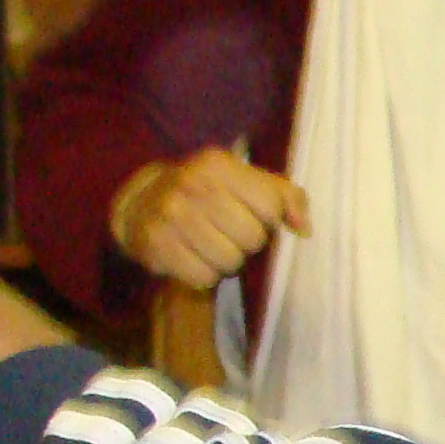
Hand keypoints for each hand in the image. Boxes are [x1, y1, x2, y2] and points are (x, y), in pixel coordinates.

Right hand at [108, 149, 307, 290]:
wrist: (141, 203)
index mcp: (217, 164)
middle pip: (252, 238)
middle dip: (246, 243)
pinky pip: (204, 278)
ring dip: (226, 262)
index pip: (270, 207)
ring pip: (230, 261)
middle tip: (226, 233)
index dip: (267, 219)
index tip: (250, 214)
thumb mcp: (245, 182)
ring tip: (210, 245)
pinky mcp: (156, 244)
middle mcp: (191, 184)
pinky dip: (204, 276)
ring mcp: (170, 214)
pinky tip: (192, 257)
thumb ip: (286, 197)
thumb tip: (303, 228)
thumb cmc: (209, 194)